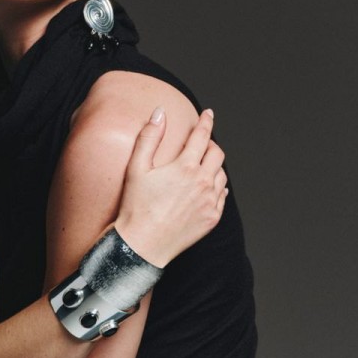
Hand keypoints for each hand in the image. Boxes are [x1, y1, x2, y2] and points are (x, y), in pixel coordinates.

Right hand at [114, 107, 227, 266]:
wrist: (143, 244)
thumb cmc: (136, 207)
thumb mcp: (136, 168)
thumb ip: (149, 137)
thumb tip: (159, 113)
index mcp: (185, 167)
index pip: (202, 136)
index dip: (205, 122)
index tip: (208, 114)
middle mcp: (202, 182)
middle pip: (216, 153)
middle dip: (210, 143)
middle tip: (202, 142)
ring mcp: (210, 202)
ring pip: (221, 174)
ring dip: (214, 165)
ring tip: (202, 165)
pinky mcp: (212, 218)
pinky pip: (222, 195)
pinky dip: (217, 186)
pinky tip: (207, 187)